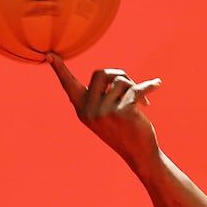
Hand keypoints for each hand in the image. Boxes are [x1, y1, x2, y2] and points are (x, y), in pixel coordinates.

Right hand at [47, 52, 162, 167]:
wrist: (139, 153)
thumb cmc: (124, 130)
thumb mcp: (106, 113)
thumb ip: (103, 96)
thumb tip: (115, 76)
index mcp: (82, 109)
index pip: (69, 86)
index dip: (60, 69)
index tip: (48, 54)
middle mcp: (90, 110)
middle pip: (101, 73)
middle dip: (119, 74)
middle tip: (131, 86)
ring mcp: (105, 112)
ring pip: (121, 81)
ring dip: (135, 87)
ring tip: (142, 102)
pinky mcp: (123, 112)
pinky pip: (137, 89)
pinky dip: (149, 86)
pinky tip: (157, 84)